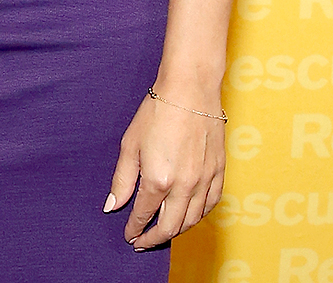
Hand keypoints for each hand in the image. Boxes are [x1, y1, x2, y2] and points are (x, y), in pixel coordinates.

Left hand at [105, 88, 225, 250]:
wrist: (190, 90)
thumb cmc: (157, 112)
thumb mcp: (130, 144)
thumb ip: (122, 180)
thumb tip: (112, 206)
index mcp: (159, 180)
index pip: (144, 215)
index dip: (135, 229)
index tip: (129, 235)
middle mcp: (185, 186)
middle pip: (170, 227)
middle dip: (154, 238)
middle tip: (143, 241)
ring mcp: (205, 181)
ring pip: (192, 220)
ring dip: (176, 230)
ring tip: (163, 231)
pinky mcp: (219, 172)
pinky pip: (211, 205)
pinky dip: (198, 216)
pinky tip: (189, 215)